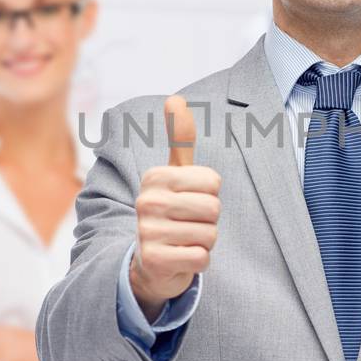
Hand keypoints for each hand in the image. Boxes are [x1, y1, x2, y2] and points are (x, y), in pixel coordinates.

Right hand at [128, 95, 220, 312]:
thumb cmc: (171, 211)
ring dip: (204, 241)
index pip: (213, 182)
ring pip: (210, 234)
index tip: (190, 200)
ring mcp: (148, 232)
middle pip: (213, 208)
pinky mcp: (155, 260)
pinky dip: (198, 261)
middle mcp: (147, 202)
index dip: (210, 194)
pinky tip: (181, 258)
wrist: (151, 262)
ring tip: (184, 240)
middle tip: (189, 223)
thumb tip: (175, 98)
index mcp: (156, 177)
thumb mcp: (176, 174)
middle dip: (210, 220)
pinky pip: (201, 258)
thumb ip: (180, 139)